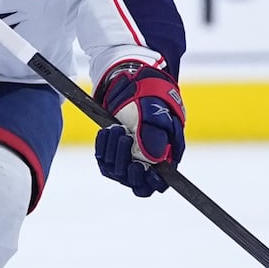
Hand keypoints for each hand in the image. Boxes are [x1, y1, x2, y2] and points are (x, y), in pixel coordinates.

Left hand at [93, 61, 185, 196]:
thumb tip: (153, 158)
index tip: (140, 167)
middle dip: (126, 160)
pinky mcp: (112, 152)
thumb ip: (157, 135)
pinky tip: (106, 131)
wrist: (133, 84)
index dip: (150, 182)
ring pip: (116, 171)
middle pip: (134, 180)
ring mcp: (128, 158)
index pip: (158, 183)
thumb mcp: (157, 112)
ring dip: (113, 151)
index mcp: (165, 157)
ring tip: (116, 128)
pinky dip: (103, 147)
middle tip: (124, 137)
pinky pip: (104, 160)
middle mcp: (147, 162)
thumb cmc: (152, 98)